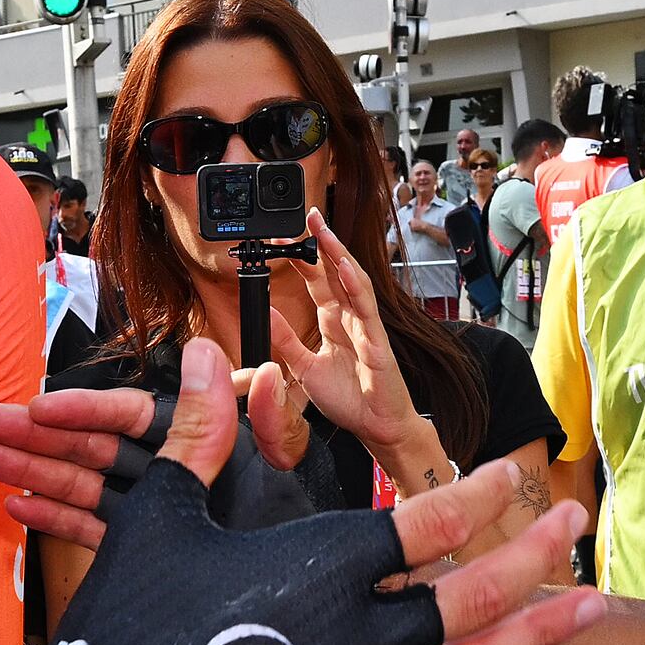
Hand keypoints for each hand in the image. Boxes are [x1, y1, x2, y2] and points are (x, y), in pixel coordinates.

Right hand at [8, 340, 599, 644]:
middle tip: (576, 522)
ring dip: (536, 632)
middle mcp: (361, 630)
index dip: (474, 494)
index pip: (426, 519)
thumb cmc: (126, 620)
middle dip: (533, 551)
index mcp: (325, 562)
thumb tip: (201, 351)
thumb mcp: (165, 517)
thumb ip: (204, 435)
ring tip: (587, 605)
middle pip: (473, 589)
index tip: (507, 477)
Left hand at [277, 222, 428, 468]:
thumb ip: (286, 340)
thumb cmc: (349, 398)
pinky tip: (345, 268)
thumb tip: (267, 312)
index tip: (282, 239)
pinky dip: (356, 286)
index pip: (317, 280)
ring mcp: (365, 326)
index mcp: (333, 321)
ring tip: (323, 230)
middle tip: (306, 216)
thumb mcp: (304, 368)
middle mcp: (350, 318)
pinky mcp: (377, 341)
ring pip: (352, 281)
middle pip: (335, 272)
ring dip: (338, 254)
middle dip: (321, 243)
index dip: (302, 258)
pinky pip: (366, 309)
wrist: (376, 427)